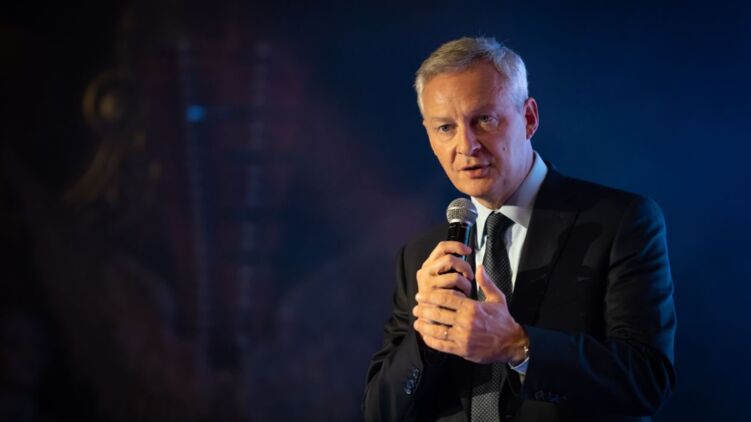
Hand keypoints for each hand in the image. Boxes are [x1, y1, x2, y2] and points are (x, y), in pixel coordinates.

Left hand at [413, 265, 528, 363]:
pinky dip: (431, 341)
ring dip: (424, 326)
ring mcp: (463, 337)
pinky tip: (426, 337)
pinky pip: (442, 346)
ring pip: (437, 330)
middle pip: (438, 314)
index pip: (446, 299)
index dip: (430, 296)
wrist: (512, 343)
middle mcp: (466, 322)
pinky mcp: (462, 350)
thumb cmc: (503, 320)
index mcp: (472, 307)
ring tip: (417, 322)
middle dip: (423, 310)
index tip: (421, 295)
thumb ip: (486, 283)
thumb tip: (479, 267)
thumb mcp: (497, 298)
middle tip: (415, 308)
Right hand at [415, 241, 473, 296]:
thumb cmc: (441, 298)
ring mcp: (427, 285)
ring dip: (465, 285)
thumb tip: (467, 252)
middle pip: (450, 259)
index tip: (468, 250)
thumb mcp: (443, 278)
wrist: (430, 320)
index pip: (442, 247)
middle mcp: (425, 273)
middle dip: (465, 267)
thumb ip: (451, 266)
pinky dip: (461, 295)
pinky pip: (454, 292)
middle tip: (469, 276)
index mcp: (429, 265)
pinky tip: (460, 299)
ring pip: (455, 277)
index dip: (457, 246)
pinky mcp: (432, 298)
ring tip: (465, 291)